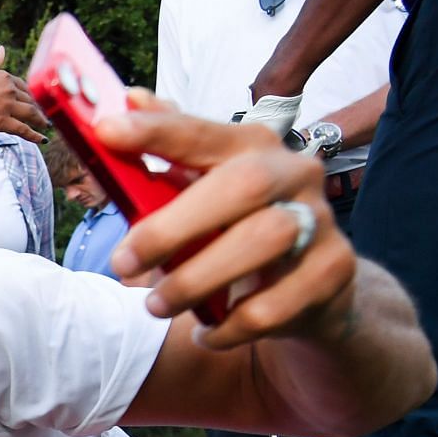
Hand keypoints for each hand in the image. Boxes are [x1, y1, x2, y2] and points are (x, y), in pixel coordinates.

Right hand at [0, 46, 46, 142]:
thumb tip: (2, 49)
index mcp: (3, 76)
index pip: (22, 86)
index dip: (28, 96)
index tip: (32, 102)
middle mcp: (8, 88)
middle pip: (28, 100)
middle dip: (36, 108)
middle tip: (41, 116)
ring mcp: (6, 105)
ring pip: (30, 113)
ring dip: (40, 121)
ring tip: (45, 126)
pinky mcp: (2, 121)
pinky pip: (23, 129)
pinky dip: (34, 135)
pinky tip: (42, 139)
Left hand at [102, 93, 353, 349]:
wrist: (314, 288)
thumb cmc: (236, 232)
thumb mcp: (199, 195)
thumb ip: (163, 159)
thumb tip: (125, 102)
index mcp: (252, 147)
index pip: (202, 132)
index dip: (155, 130)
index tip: (105, 131)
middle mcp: (293, 173)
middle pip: (240, 185)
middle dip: (172, 226)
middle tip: (121, 261)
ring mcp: (319, 221)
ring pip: (261, 242)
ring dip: (195, 281)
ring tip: (155, 306)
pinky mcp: (332, 271)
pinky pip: (274, 305)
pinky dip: (229, 326)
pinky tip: (206, 334)